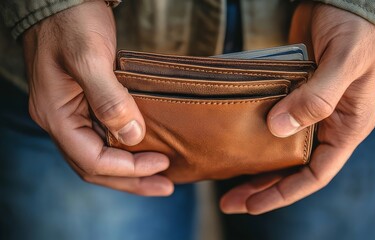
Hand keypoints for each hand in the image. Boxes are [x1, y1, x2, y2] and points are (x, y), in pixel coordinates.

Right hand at [23, 1, 172, 195]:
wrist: (64, 2)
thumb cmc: (73, 23)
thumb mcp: (90, 57)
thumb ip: (109, 99)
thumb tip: (133, 136)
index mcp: (56, 115)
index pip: (91, 159)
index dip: (128, 168)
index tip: (161, 163)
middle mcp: (61, 121)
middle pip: (95, 167)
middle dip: (131, 180)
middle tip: (165, 187)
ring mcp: (71, 115)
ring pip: (99, 156)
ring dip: (129, 171)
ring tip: (160, 178)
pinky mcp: (84, 106)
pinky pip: (102, 139)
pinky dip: (124, 151)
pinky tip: (143, 152)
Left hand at [220, 3, 374, 213]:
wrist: (346, 3)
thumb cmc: (357, 31)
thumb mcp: (344, 63)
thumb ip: (317, 97)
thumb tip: (278, 129)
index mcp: (347, 127)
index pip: (316, 173)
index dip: (285, 192)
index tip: (253, 204)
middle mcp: (326, 124)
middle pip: (292, 167)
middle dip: (262, 187)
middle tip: (230, 201)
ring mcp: (306, 110)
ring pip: (278, 148)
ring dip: (254, 164)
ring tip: (225, 179)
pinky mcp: (290, 94)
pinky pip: (270, 120)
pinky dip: (252, 133)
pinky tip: (231, 140)